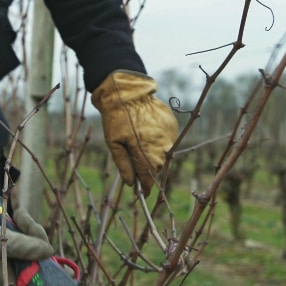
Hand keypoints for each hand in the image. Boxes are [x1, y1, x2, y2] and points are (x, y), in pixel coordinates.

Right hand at [0, 208, 53, 285]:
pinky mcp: (4, 256)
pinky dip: (21, 232)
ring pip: (29, 249)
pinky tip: (17, 218)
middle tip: (23, 216)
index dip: (45, 258)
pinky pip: (20, 245)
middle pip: (36, 259)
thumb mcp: (1, 240)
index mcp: (9, 281)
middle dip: (34, 235)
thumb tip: (49, 251)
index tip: (40, 237)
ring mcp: (7, 267)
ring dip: (28, 230)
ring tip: (19, 214)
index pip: (38, 276)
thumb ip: (26, 247)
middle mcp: (10, 278)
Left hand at [92, 70, 178, 193]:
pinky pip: (167, 141)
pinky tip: (147, 133)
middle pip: (156, 168)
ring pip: (163, 155)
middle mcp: (161, 148)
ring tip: (140, 143)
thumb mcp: (114, 143)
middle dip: (146, 170)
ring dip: (153, 155)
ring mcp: (169, 137)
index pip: (148, 179)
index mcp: (146, 154)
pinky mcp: (172, 127)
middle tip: (136, 163)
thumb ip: (124, 165)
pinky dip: (158, 142)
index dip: (144, 188)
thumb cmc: (117, 118)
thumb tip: (130, 183)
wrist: (129, 92)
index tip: (141, 193)